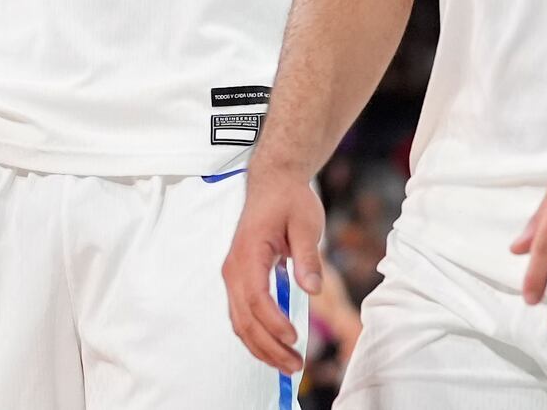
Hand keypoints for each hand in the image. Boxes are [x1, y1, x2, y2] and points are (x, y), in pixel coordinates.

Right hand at [221, 162, 323, 373]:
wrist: (273, 182)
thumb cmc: (289, 200)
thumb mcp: (306, 223)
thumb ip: (307, 257)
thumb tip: (313, 288)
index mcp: (249, 251)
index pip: (256, 297)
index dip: (273, 322)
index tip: (294, 338)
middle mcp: (234, 266)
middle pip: (244, 317)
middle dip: (268, 346)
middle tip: (295, 365)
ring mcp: (233, 274)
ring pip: (240, 321)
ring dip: (261, 347)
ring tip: (286, 365)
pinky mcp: (240, 278)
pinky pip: (241, 314)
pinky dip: (255, 335)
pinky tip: (273, 348)